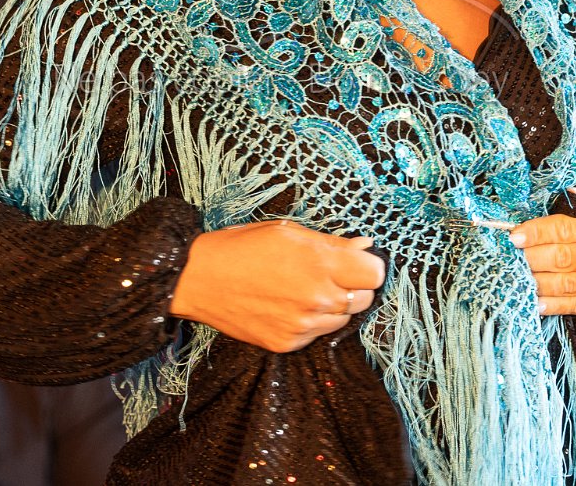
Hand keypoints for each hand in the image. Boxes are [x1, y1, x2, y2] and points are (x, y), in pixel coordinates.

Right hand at [169, 219, 384, 351]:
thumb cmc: (242, 247)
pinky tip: (287, 305)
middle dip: (353, 285)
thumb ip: (331, 243)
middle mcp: (316, 296)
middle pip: (365, 299)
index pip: (375, 273)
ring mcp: (303, 324)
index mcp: (319, 262)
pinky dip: (310, 321)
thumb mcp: (287, 232)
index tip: (356, 261)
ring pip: (343, 318)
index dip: (367, 265)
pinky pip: (317, 334)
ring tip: (303, 289)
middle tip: (328, 274)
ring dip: (333, 305)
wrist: (199, 279)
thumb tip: (364, 247)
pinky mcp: (288, 343)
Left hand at [511, 180, 575, 314]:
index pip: (565, 229)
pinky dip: (556, 306)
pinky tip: (535, 302)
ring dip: (537, 283)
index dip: (536, 233)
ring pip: (568, 285)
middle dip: (530, 258)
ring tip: (513, 278)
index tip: (513, 235)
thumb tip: (568, 194)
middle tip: (506, 256)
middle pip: (562, 260)